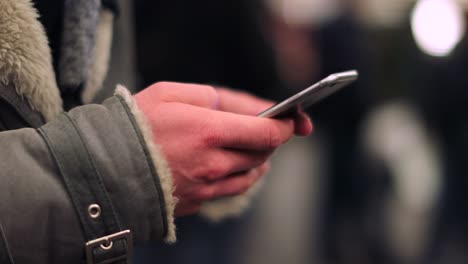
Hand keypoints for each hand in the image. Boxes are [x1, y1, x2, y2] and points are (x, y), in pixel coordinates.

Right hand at [134, 82, 310, 215]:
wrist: (102, 167)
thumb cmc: (134, 124)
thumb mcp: (172, 94)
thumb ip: (216, 98)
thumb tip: (250, 109)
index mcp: (209, 131)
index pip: (266, 133)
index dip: (285, 126)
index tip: (292, 120)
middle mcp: (213, 164)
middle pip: (262, 155)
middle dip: (269, 140)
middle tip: (266, 129)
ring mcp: (206, 188)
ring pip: (250, 176)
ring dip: (258, 160)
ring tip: (252, 148)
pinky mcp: (197, 203)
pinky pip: (230, 191)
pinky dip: (240, 177)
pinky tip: (233, 167)